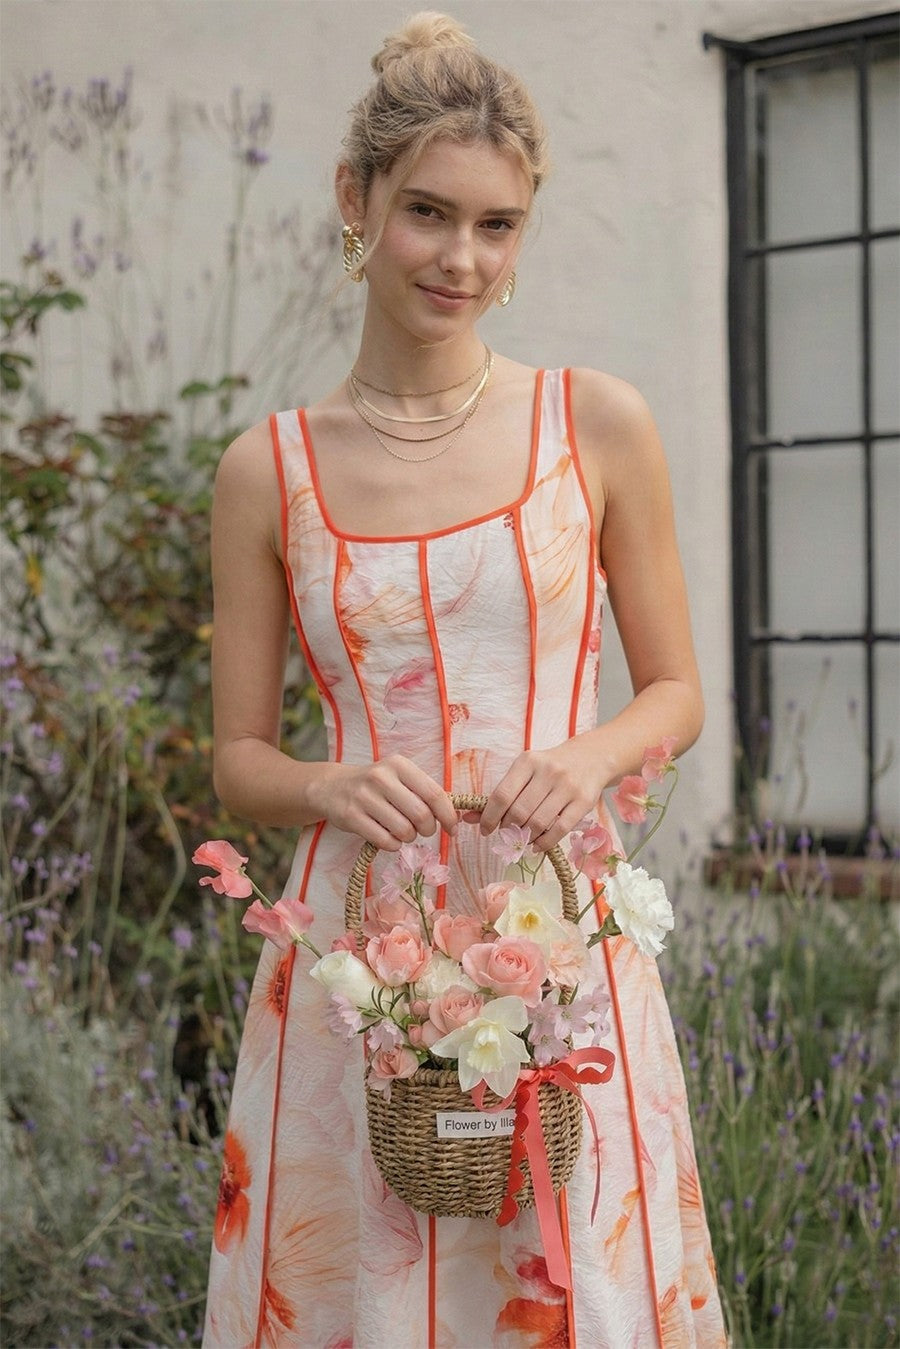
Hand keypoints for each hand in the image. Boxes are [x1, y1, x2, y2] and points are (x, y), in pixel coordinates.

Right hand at [310, 755, 457, 850]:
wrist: (333, 787)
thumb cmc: (377, 786)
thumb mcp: (400, 778)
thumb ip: (425, 793)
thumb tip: (455, 818)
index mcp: (399, 765)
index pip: (434, 794)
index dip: (448, 815)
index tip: (453, 828)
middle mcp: (381, 778)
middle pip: (421, 815)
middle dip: (429, 829)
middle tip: (424, 830)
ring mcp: (364, 797)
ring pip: (404, 830)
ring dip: (409, 837)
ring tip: (402, 831)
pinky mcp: (351, 817)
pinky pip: (385, 841)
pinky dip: (393, 845)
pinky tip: (388, 836)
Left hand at [479, 739, 608, 851]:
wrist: (592, 757)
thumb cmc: (550, 768)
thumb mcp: (524, 772)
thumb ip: (500, 795)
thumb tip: (468, 818)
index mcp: (527, 762)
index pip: (501, 795)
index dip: (489, 817)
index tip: (485, 830)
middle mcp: (548, 772)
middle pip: (518, 812)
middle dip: (508, 828)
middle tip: (507, 833)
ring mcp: (567, 787)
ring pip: (537, 823)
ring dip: (525, 837)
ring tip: (522, 838)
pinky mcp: (583, 802)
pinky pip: (559, 830)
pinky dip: (543, 843)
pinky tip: (536, 845)